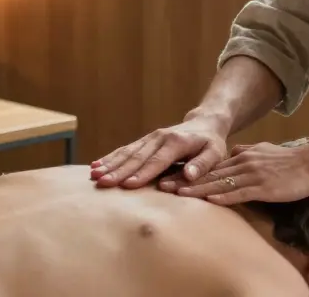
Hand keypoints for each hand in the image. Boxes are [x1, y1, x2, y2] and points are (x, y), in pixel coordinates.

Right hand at [89, 117, 228, 187]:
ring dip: (110, 163)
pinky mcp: (144, 141)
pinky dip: (110, 157)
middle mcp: (159, 138)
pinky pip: (125, 149)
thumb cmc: (211, 144)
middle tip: (102, 183)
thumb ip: (202, 164)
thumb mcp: (215, 153)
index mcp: (176, 143)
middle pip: (137, 157)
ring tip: (93, 175)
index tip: (128, 185)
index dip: (143, 173)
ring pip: (127, 152)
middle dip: (118, 170)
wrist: (205, 123)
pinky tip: (95, 164)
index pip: (157, 161)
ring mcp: (150, 138)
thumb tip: (188, 175)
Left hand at [163, 141, 308, 205]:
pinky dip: (223, 196)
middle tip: (162, 186)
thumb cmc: (290, 161)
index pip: (210, 165)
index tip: (169, 175)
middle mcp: (243, 163)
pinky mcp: (264, 187)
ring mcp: (253, 174)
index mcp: (241, 156)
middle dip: (185, 180)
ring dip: (198, 189)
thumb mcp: (263, 151)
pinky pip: (240, 192)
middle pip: (209, 173)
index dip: (189, 172)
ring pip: (220, 182)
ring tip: (177, 194)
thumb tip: (230, 155)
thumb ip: (245, 153)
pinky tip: (209, 199)